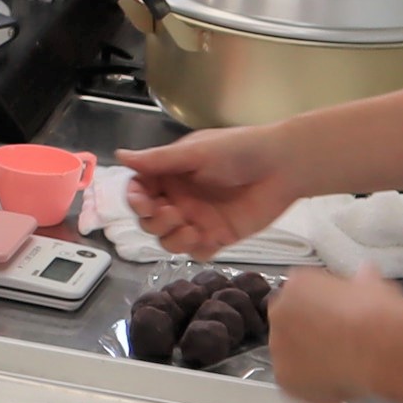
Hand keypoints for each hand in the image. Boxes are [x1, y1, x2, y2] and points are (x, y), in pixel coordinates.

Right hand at [119, 125, 303, 259]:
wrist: (282, 167)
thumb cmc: (238, 150)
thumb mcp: (196, 152)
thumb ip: (159, 160)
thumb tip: (120, 155)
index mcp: (170, 174)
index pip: (139, 191)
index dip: (135, 200)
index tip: (144, 203)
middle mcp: (179, 198)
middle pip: (149, 220)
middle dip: (154, 220)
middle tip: (174, 213)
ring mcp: (198, 219)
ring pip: (168, 240)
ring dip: (171, 238)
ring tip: (191, 228)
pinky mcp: (218, 237)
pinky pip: (196, 252)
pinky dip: (194, 249)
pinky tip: (205, 237)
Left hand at [267, 267, 402, 402]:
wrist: (377, 346)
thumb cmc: (377, 313)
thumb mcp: (373, 285)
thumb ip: (362, 281)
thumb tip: (368, 274)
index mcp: (298, 283)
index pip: (300, 297)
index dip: (320, 312)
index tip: (335, 322)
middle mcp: (279, 310)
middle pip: (290, 325)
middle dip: (310, 335)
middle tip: (336, 345)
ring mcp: (277, 344)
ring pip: (291, 354)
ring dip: (309, 360)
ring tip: (340, 367)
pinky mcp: (283, 376)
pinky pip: (296, 384)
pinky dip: (312, 387)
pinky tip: (336, 383)